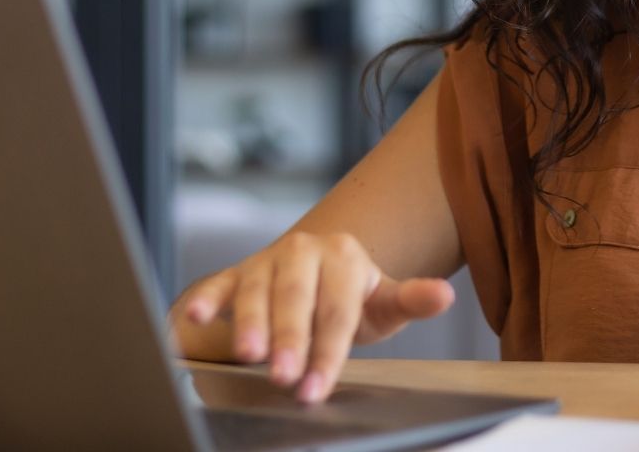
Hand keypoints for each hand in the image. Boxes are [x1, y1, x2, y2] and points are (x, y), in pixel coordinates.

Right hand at [169, 232, 455, 402]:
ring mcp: (266, 259)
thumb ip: (411, 300)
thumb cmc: (350, 298)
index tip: (317, 387)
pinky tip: (193, 316)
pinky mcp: (235, 271)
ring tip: (249, 355)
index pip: (337, 309)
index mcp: (343, 256)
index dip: (328, 351)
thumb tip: (445, 294)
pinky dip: (206, 298)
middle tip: (285, 377)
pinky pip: (219, 282)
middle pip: (296, 298)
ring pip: (257, 290)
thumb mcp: (383, 302)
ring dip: (250, 323)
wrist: (314, 276)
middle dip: (290, 339)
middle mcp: (303, 251)